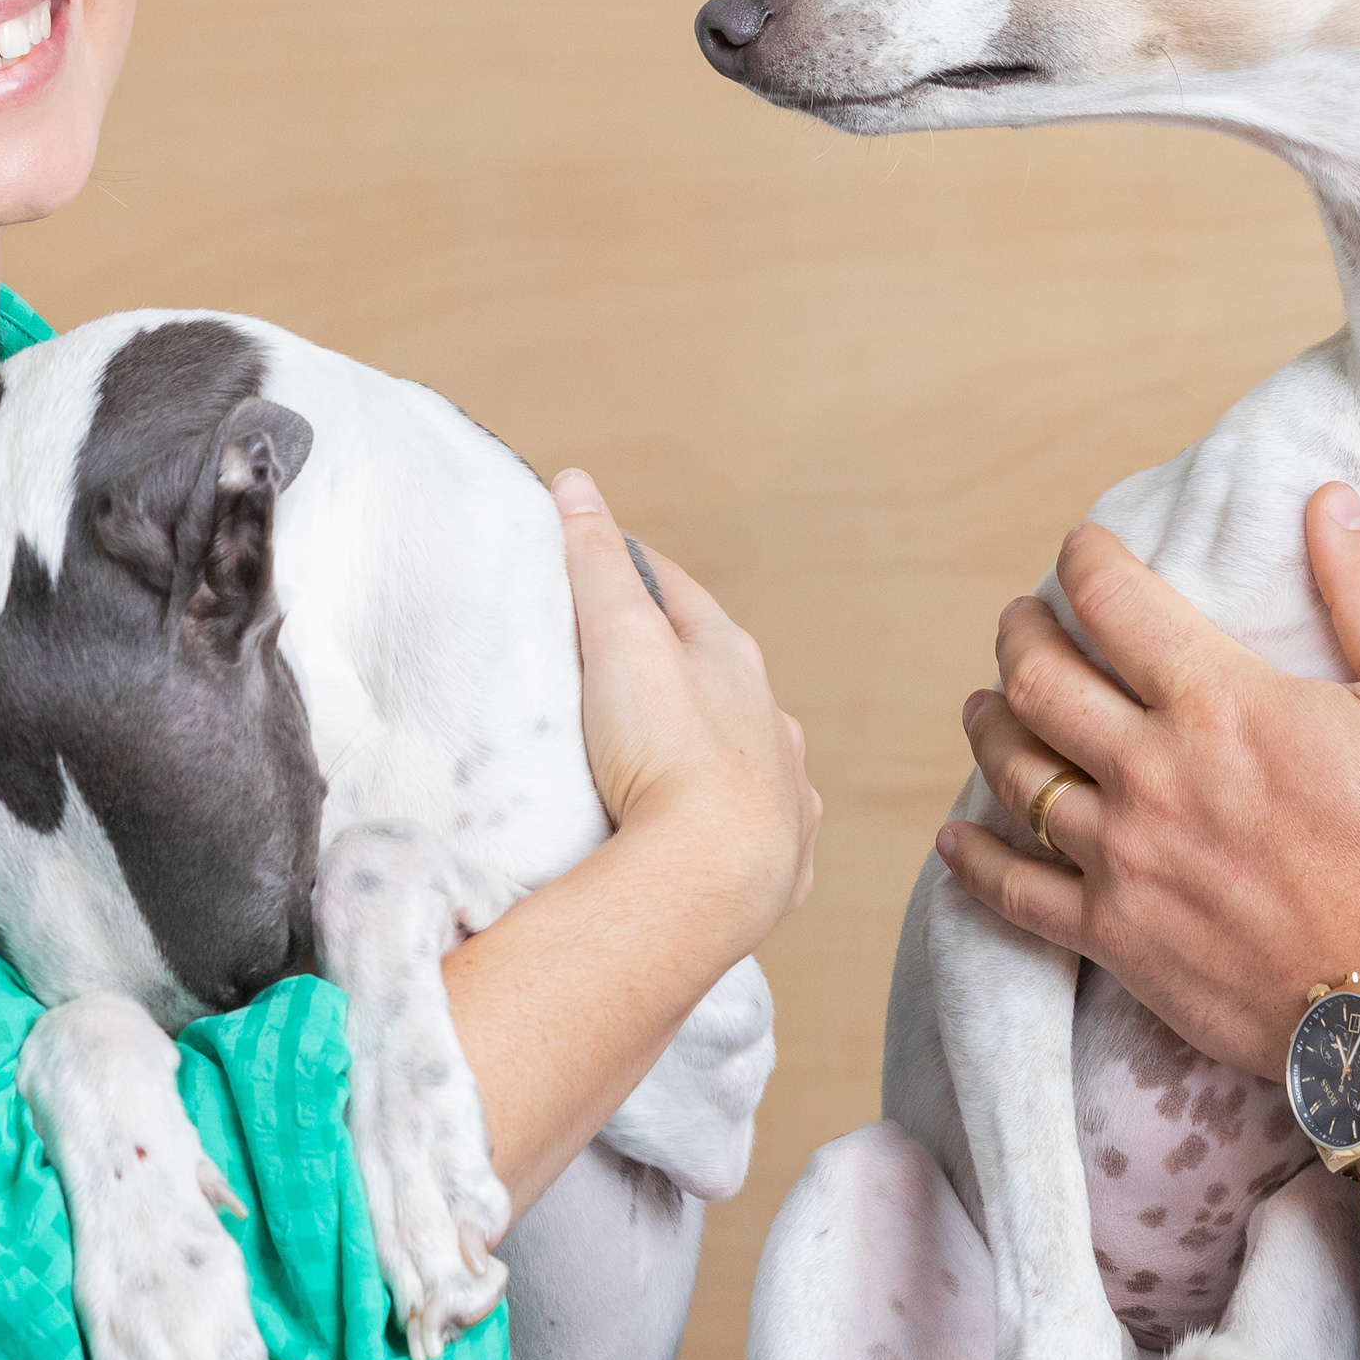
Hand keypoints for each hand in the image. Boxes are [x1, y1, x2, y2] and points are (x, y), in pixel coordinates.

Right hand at [551, 468, 820, 956]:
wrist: (714, 876)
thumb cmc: (666, 749)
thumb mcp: (620, 636)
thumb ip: (597, 562)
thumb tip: (577, 483)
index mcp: (733, 660)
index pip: (678, 594)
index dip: (635, 573)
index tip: (600, 561)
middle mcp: (769, 721)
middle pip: (719, 676)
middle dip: (677, 666)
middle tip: (621, 666)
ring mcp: (782, 792)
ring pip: (750, 751)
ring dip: (715, 745)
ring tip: (665, 757)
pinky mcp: (781, 859)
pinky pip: (760, 827)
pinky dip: (734, 819)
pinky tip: (713, 833)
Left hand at [936, 483, 1359, 1071]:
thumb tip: (1331, 503)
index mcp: (1219, 705)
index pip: (1114, 602)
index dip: (1083, 560)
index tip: (1080, 549)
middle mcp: (1151, 773)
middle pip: (1040, 680)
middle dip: (1020, 634)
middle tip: (1022, 619)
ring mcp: (1121, 858)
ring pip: (1016, 773)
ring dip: (990, 725)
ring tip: (987, 703)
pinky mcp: (1113, 937)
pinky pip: (1014, 891)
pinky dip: (974, 858)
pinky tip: (956, 837)